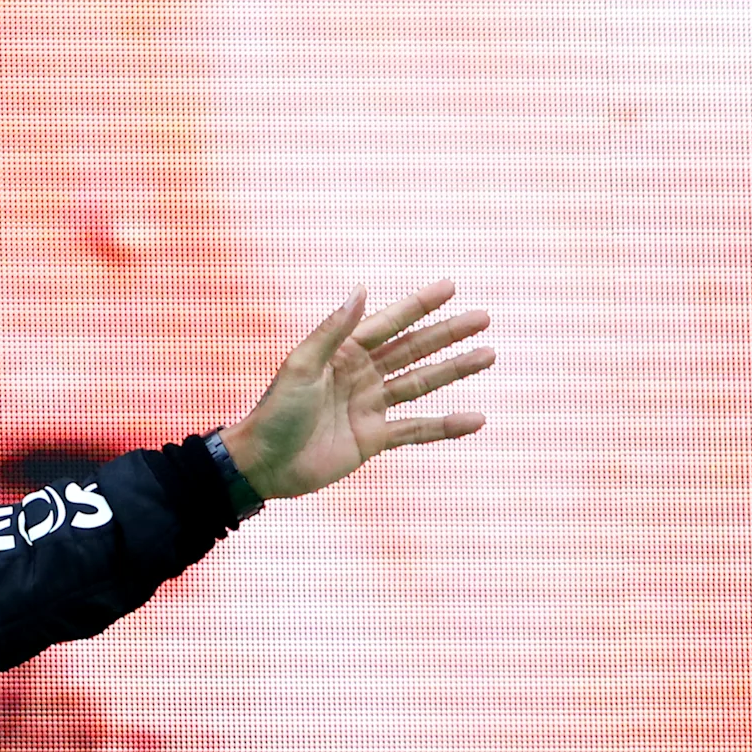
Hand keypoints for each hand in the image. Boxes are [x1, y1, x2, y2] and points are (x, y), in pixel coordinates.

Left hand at [224, 281, 492, 500]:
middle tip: (484, 318)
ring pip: (421, 384)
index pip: (388, 323)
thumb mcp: (301, 366)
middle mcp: (361, 375)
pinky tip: (475, 420)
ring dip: (454, 371)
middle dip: (448, 334)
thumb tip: (361, 290)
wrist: (263, 464)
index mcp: (342, 352)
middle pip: (413, 349)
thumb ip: (332, 331)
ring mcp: (369, 406)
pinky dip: (445, 426)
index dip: (419, 306)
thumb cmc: (274, 411)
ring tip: (488, 355)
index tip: (451, 287)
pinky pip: (416, 430)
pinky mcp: (373, 439)